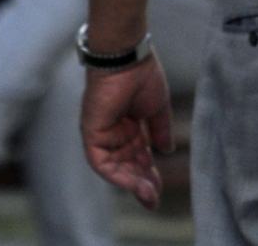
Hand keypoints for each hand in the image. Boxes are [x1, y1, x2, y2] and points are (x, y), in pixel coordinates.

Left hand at [80, 53, 171, 209]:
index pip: (139, 156)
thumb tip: (166, 150)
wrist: (128, 59)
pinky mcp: (91, 134)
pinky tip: (133, 181)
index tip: (160, 187)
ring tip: (148, 194)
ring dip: (131, 182)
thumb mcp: (157, 108)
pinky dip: (116, 174)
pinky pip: (102, 162)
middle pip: (127, 165)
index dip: (149, 172)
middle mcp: (114, 133)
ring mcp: (102, 134)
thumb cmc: (143, 76)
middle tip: (154, 198)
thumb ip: (160, 130)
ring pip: (115, 167)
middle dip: (141, 182)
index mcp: (130, 126)